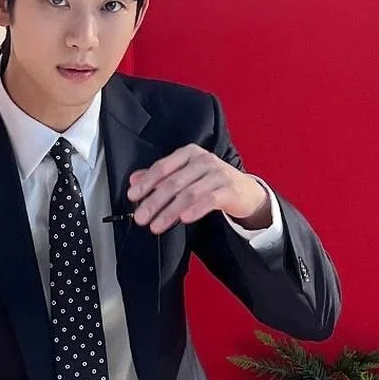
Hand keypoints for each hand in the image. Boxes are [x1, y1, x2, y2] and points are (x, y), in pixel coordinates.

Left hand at [127, 144, 270, 233]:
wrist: (245, 191)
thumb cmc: (211, 182)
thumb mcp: (186, 175)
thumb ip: (160, 177)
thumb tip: (134, 180)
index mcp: (189, 154)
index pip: (163, 167)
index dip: (146, 182)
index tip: (133, 196)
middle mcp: (203, 160)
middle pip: (173, 182)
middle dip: (154, 202)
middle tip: (141, 217)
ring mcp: (218, 174)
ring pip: (189, 193)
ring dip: (169, 211)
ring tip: (156, 225)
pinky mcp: (229, 189)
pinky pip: (209, 199)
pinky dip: (195, 210)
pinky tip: (183, 219)